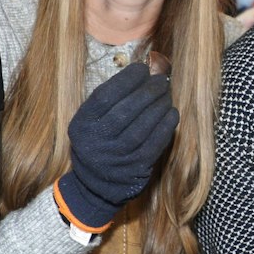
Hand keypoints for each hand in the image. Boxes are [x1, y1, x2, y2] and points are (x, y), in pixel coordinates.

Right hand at [57, 61, 178, 228]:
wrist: (97, 184)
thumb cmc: (98, 141)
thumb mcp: (90, 121)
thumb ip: (109, 100)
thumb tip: (142, 73)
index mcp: (82, 125)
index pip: (104, 97)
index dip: (126, 80)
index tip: (142, 69)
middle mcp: (96, 142)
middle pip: (125, 111)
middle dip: (147, 91)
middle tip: (160, 80)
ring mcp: (116, 158)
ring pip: (142, 127)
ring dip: (159, 106)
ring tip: (166, 95)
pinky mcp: (135, 169)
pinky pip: (155, 144)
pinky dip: (166, 126)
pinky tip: (172, 113)